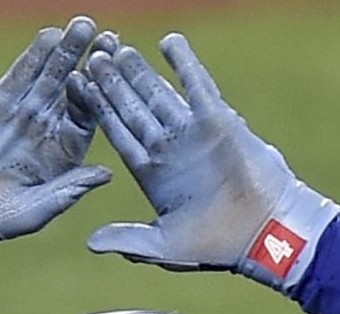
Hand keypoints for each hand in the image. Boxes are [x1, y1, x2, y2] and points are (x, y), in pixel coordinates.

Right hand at [0, 16, 112, 278]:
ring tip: (83, 26)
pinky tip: (49, 37)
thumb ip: (68, 191)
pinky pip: (19, 76)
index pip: (87, 118)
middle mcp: (47, 129)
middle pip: (74, 89)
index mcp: (64, 153)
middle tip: (110, 39)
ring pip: (49, 76)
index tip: (116, 80)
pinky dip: (33, 57)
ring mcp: (23, 113)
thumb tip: (106, 174)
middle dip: (91, 63)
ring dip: (66, 51)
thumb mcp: (36, 211)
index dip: (101, 96)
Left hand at [77, 34, 339, 290]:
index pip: (118, 136)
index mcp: (151, 174)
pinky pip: (198, 85)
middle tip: (93, 57)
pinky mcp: (218, 120)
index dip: (99, 113)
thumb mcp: (163, 246)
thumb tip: (90, 244)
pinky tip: (168, 42)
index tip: (78, 91)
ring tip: (118, 48)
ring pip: (160, 94)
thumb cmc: (214, 245)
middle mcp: (168, 150)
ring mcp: (192, 133)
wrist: (261, 233)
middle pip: (133, 109)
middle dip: (113, 85)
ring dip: (140, 72)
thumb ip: (127, 240)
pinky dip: (185, 64)